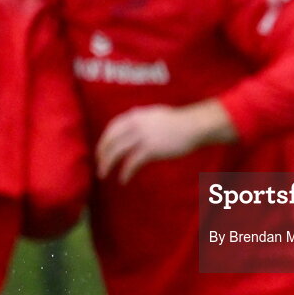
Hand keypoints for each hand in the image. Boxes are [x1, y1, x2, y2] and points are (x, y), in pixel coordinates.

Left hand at [96, 100, 235, 183]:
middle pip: (111, 140)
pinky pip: (132, 162)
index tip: (101, 151)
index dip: (104, 140)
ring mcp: (142, 136)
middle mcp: (135, 124)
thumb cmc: (178, 122)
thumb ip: (141, 118)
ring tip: (103, 175)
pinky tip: (123, 179)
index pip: (112, 127)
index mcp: (135, 115)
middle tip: (99, 166)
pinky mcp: (151, 149)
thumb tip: (132, 124)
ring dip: (108, 164)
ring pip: (117, 152)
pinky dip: (125, 172)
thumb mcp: (155, 114)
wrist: (194, 126)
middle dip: (102, 154)